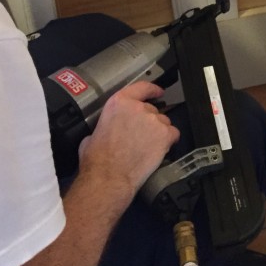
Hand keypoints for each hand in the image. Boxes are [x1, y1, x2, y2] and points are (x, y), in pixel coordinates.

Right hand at [78, 82, 178, 202]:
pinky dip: (169, 141)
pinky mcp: (165, 135)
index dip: (152, 90)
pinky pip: (173, 134)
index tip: (158, 92)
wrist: (108, 177)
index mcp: (119, 103)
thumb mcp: (93, 133)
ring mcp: (153, 120)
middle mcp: (138, 108)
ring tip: (147, 147)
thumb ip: (106, 124)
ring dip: (158, 132)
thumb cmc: (98, 159)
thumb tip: (109, 129)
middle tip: (140, 137)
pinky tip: (159, 150)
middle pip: (151, 110)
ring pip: (163, 122)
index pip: (141, 88)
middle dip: (148, 122)